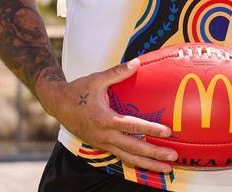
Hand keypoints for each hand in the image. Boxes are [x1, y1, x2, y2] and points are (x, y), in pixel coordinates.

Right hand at [37, 59, 177, 172]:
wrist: (58, 104)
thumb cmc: (78, 91)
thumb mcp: (97, 79)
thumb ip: (117, 72)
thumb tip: (137, 62)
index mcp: (104, 119)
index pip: (132, 126)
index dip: (150, 129)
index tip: (167, 132)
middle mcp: (104, 135)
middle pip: (133, 149)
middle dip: (154, 154)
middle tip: (173, 156)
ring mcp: (103, 143)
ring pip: (128, 158)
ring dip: (148, 164)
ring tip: (166, 168)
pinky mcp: (102, 146)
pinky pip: (121, 157)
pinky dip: (136, 163)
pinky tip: (149, 165)